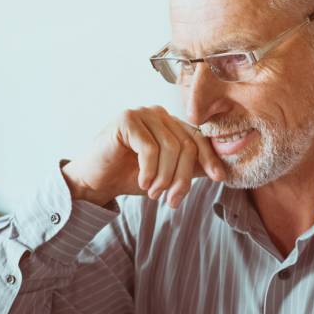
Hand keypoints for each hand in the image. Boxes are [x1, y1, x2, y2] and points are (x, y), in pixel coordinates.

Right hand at [61, 106, 225, 208]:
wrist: (94, 181)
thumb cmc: (129, 176)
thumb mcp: (166, 174)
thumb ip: (188, 168)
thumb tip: (219, 171)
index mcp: (170, 123)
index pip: (198, 138)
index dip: (209, 158)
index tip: (218, 178)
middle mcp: (158, 113)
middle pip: (186, 145)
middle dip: (182, 177)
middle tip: (171, 200)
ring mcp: (142, 113)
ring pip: (170, 148)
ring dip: (164, 177)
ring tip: (154, 194)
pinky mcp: (126, 120)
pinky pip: (150, 148)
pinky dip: (149, 171)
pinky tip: (142, 183)